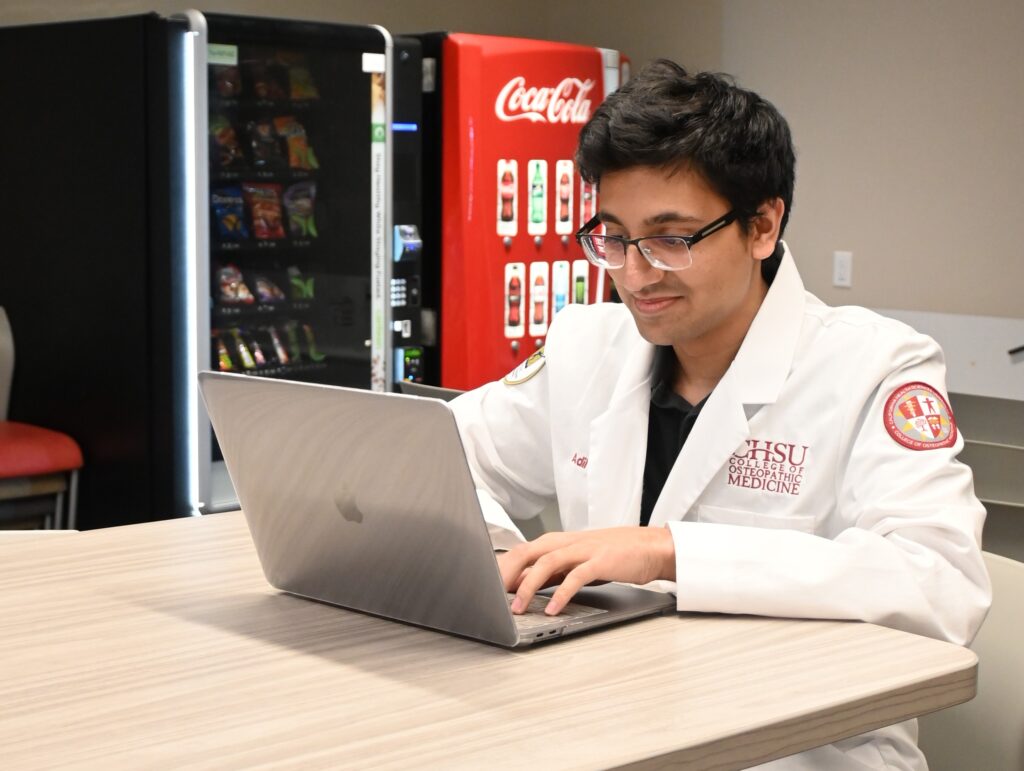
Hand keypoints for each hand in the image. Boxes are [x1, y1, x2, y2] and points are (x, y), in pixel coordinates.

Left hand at [497, 527, 675, 615]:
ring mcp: (584, 550)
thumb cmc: (614, 556)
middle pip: (527, 552)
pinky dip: (561, 593)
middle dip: (506, 574)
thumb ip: (552, 572)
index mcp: (559, 541)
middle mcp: (567, 542)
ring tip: (517, 608)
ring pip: (546, 563)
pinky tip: (552, 609)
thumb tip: (524, 587)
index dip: (501, 568)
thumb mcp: (577, 562)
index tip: (485, 587)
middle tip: (491, 596)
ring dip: (528, 586)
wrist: (651, 547)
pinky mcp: (601, 561)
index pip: (521, 551)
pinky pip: (576, 577)